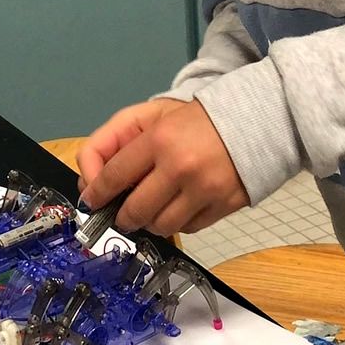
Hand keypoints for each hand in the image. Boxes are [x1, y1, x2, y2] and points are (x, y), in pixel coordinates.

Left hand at [78, 99, 249, 235]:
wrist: (255, 120)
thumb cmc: (198, 118)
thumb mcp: (155, 115)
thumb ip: (119, 140)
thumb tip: (93, 181)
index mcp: (159, 140)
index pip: (113, 177)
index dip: (96, 194)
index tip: (90, 203)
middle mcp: (180, 167)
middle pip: (134, 211)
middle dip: (121, 216)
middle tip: (120, 214)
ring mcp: (204, 190)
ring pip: (160, 226)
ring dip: (149, 222)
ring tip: (152, 208)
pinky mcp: (223, 206)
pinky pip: (187, 229)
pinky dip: (177, 222)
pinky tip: (179, 205)